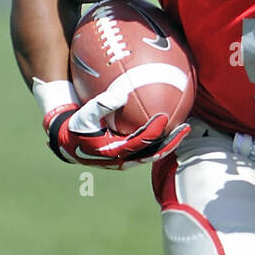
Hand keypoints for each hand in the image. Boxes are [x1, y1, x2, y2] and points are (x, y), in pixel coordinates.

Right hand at [43, 89, 188, 167]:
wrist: (68, 143)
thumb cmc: (77, 127)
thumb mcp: (84, 116)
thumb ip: (101, 105)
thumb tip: (121, 94)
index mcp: (115, 151)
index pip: (141, 142)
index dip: (154, 131)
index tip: (163, 116)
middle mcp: (125, 159)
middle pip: (154, 152)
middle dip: (172, 141)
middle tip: (186, 127)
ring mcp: (128, 160)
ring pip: (154, 153)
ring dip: (170, 142)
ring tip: (184, 128)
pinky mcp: (129, 157)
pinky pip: (148, 149)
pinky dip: (160, 140)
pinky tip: (169, 126)